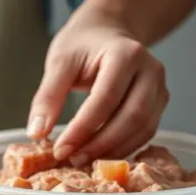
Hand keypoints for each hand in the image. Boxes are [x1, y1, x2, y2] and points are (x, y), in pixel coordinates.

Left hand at [27, 8, 168, 164]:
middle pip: (132, 116)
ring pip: (143, 128)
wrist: (108, 33)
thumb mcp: (60, 62)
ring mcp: (159, 88)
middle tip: (73, 160)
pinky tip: (100, 155)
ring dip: (113, 150)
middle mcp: (150, 71)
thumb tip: (37, 133)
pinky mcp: (159, 103)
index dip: (83, 129)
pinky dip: (124, 148)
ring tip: (83, 160)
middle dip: (101, 144)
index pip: (106, 98)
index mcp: (126, 54)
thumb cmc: (83, 45)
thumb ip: (48, 96)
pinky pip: (145, 132)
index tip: (61, 150)